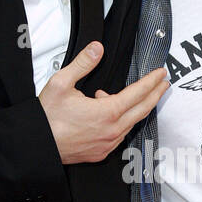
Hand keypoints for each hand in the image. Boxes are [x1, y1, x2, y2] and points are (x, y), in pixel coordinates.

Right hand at [39, 42, 168, 164]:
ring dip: (133, 109)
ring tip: (123, 97)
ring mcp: (108, 144)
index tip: (160, 73)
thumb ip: (83, 64)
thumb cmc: (47, 117)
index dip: (151, 81)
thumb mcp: (61, 83)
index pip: (137, 93)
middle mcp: (112, 130)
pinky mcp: (101, 153)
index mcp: (107, 112)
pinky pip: (119, 135)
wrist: (37, 145)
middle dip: (155, 95)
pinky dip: (120, 123)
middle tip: (163, 84)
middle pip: (142, 110)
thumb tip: (97, 49)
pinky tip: (108, 114)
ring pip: (130, 124)